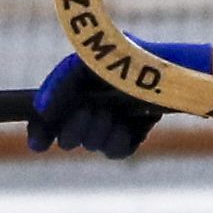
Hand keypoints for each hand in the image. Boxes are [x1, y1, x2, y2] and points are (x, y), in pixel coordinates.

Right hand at [27, 42, 209, 158]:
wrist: (174, 75)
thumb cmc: (130, 61)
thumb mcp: (88, 63)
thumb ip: (60, 81)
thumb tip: (40, 108)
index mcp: (77, 86)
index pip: (48, 114)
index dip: (40, 130)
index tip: (38, 144)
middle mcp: (92, 105)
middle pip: (67, 136)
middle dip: (77, 127)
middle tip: (92, 113)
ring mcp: (112, 121)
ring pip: (91, 145)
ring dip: (99, 132)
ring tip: (113, 115)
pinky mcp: (132, 134)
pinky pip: (114, 151)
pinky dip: (119, 142)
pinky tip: (128, 128)